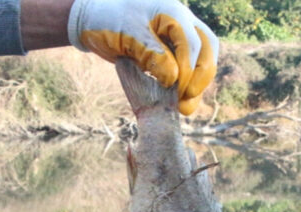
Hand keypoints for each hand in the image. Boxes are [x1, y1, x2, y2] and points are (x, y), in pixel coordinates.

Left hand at [67, 0, 218, 114]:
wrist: (93, 22)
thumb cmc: (109, 22)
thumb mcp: (129, 36)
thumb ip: (152, 55)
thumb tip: (174, 79)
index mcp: (172, 14)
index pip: (192, 43)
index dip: (190, 69)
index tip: (179, 92)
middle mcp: (182, 23)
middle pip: (207, 49)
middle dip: (201, 76)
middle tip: (187, 99)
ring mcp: (179, 37)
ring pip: (202, 59)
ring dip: (197, 84)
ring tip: (184, 108)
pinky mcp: (173, 51)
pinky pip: (189, 68)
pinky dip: (187, 85)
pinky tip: (179, 103)